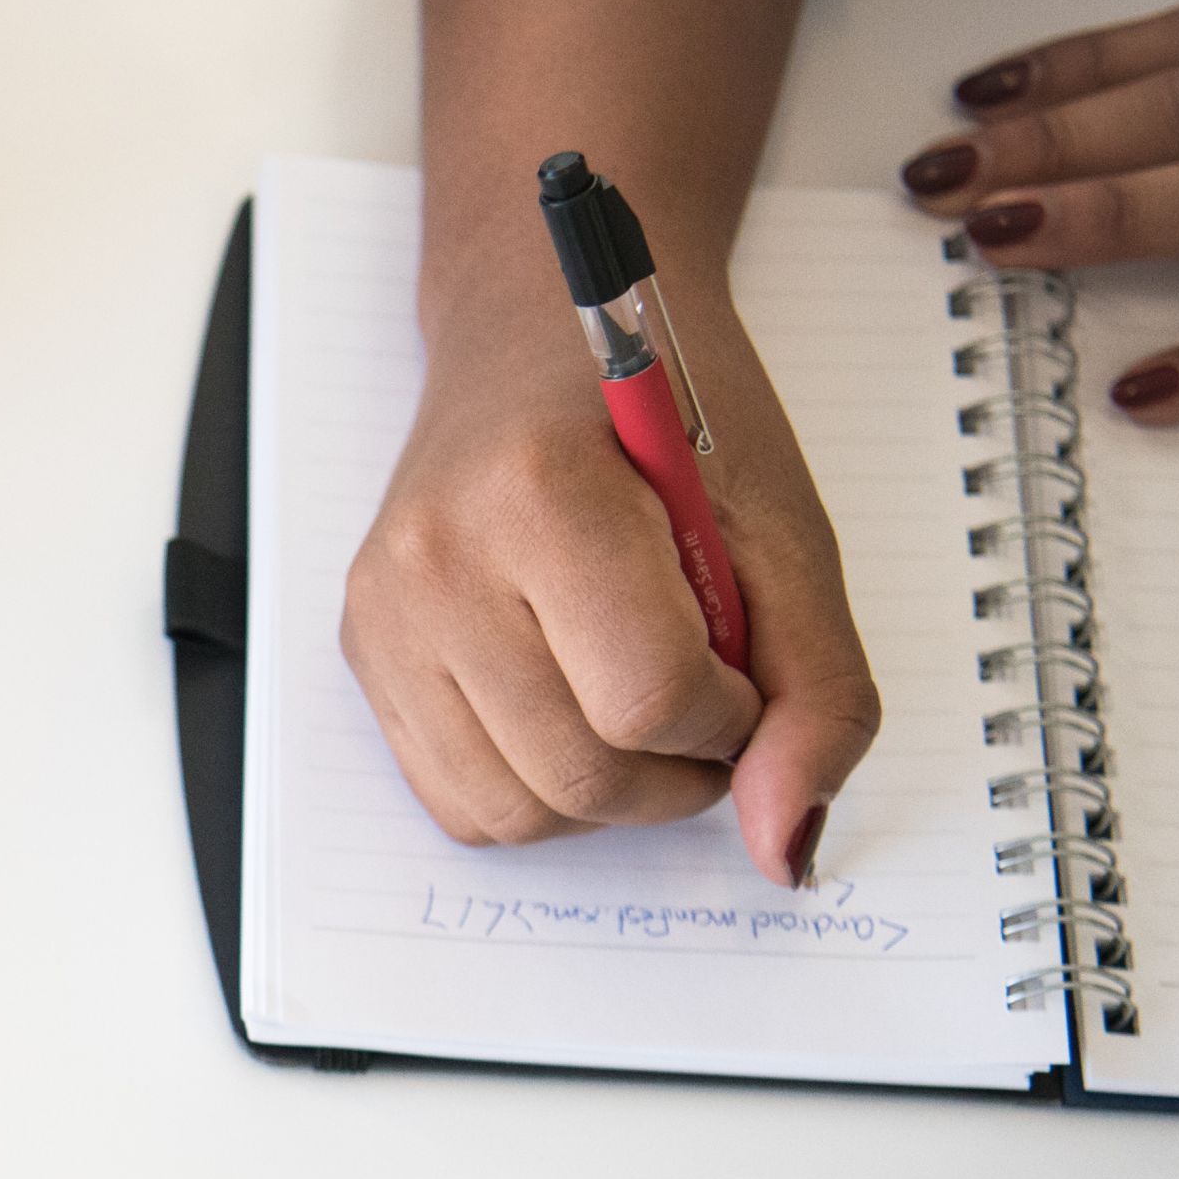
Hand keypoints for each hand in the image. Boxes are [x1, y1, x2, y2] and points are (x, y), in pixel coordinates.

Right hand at [340, 295, 880, 885]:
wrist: (538, 331)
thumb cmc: (664, 411)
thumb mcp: (781, 525)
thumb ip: (815, 686)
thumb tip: (787, 847)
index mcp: (540, 493)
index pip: (649, 698)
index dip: (734, 715)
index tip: (747, 667)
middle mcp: (435, 558)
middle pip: (579, 773)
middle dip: (677, 772)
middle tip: (709, 703)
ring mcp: (384, 613)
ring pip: (514, 812)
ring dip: (608, 796)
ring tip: (643, 712)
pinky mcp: (363, 651)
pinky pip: (458, 801)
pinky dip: (537, 792)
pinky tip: (575, 716)